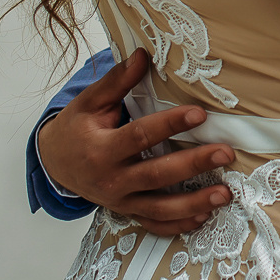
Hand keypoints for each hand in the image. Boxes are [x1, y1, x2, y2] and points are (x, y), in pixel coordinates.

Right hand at [36, 48, 234, 235]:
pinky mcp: (126, 211)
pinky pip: (153, 224)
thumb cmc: (77, 129)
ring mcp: (119, 200)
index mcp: (101, 149)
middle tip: (225, 153)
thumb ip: (117, 81)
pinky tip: (203, 217)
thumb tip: (142, 54)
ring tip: (224, 193)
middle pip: (156, 175)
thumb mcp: (89, 102)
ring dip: (193, 203)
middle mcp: (111, 179)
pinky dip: (178, 225)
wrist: (54, 164)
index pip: (139, 137)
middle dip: (193, 165)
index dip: (169, 125)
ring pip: (159, 208)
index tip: (199, 113)